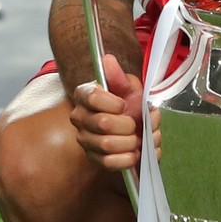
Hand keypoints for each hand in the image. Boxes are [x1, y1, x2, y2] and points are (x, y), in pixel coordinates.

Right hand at [70, 53, 159, 168]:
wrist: (135, 124)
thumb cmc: (130, 102)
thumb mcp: (128, 86)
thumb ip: (118, 76)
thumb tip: (108, 59)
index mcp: (85, 95)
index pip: (93, 98)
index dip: (114, 103)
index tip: (125, 104)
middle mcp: (79, 118)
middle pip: (103, 123)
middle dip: (129, 124)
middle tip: (137, 123)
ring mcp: (86, 140)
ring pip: (107, 144)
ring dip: (132, 142)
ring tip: (140, 137)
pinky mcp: (94, 159)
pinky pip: (109, 163)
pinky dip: (129, 158)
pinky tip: (136, 152)